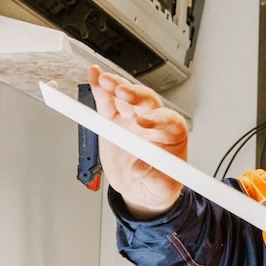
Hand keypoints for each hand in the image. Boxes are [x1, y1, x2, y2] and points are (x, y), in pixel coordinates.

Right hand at [88, 66, 185, 217]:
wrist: (139, 187)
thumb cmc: (157, 185)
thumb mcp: (161, 189)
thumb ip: (154, 179)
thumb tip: (141, 170)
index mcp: (171, 135)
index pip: (168, 120)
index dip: (157, 119)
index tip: (143, 124)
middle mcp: (153, 121)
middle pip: (147, 101)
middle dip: (134, 95)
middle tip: (122, 93)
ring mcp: (132, 118)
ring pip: (125, 97)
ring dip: (115, 86)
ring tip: (104, 80)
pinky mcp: (114, 119)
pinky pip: (107, 101)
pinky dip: (100, 88)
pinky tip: (94, 76)